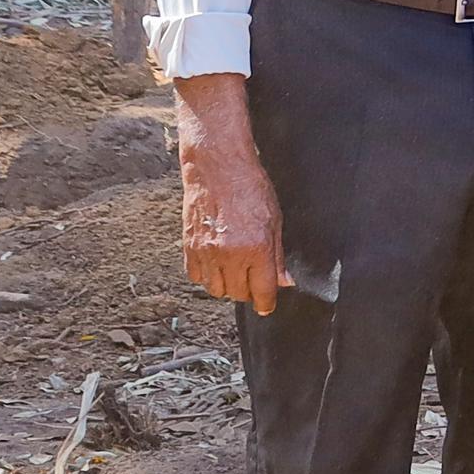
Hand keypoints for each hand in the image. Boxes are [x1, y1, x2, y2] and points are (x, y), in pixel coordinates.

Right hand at [173, 75, 285, 313]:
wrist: (218, 168)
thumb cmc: (250, 188)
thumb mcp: (275, 221)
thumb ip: (277, 256)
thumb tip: (284, 282)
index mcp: (256, 248)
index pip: (262, 292)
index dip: (266, 303)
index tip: (267, 305)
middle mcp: (230, 254)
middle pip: (238, 294)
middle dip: (248, 291)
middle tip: (253, 279)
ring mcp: (206, 252)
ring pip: (216, 290)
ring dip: (227, 286)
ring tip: (235, 270)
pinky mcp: (189, 247)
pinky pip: (196, 277)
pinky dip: (207, 275)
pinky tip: (216, 262)